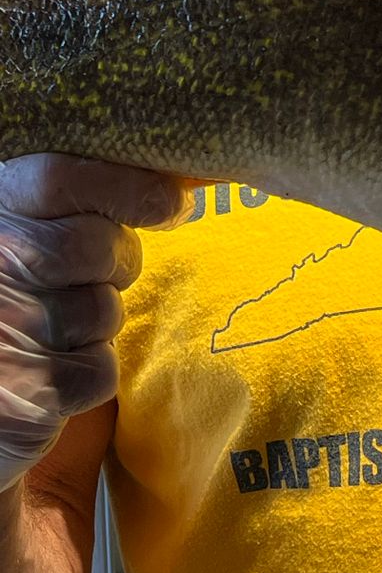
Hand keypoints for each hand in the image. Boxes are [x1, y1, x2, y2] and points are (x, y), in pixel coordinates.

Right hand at [0, 153, 192, 494]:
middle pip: (93, 246)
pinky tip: (53, 372)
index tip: (170, 202)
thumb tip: (173, 187)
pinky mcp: (25, 392)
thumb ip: (78, 202)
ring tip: (60, 328)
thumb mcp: (30, 231)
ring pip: (102, 311)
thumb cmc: (20, 296)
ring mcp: (4, 329)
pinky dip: (90, 374)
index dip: (126, 186)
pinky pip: (99, 370)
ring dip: (98, 322)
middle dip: (117, 261)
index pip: (57, 179)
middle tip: (101, 274)